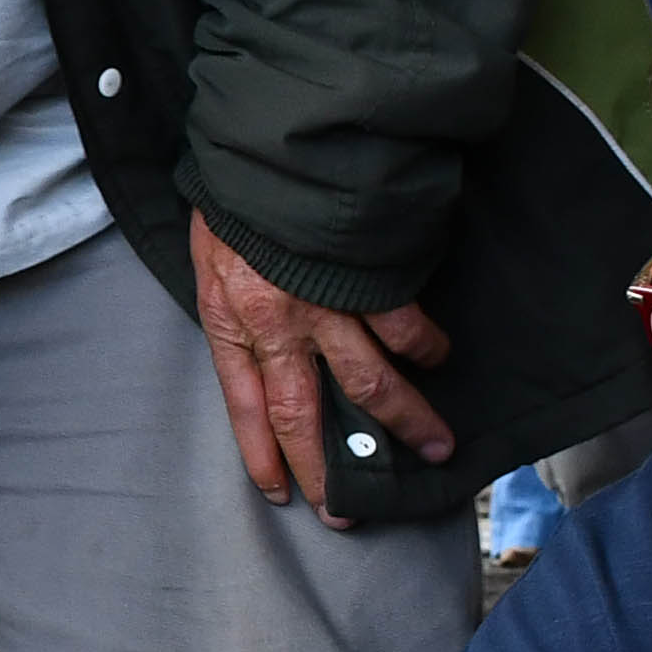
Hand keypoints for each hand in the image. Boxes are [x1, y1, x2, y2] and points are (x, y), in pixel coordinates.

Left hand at [186, 212, 453, 510]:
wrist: (270, 137)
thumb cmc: (235, 188)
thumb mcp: (210, 247)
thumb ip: (232, 292)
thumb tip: (252, 325)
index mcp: (232, 317)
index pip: (244, 404)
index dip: (262, 452)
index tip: (280, 492)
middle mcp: (278, 324)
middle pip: (305, 414)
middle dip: (329, 469)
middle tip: (349, 514)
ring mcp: (328, 306)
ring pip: (370, 383)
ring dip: (404, 421)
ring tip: (434, 447)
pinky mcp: (370, 279)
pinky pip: (406, 327)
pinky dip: (426, 346)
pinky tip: (440, 358)